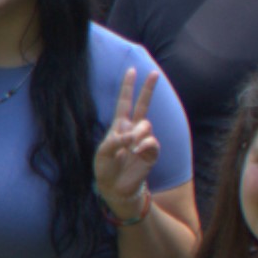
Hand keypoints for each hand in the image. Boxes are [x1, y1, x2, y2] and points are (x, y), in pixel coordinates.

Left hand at [94, 71, 158, 215]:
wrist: (115, 187)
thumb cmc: (105, 168)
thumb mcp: (103, 152)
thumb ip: (116, 140)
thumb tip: (133, 136)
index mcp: (118, 125)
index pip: (124, 102)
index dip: (128, 87)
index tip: (132, 70)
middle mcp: (132, 130)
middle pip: (142, 105)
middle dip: (148, 89)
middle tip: (154, 73)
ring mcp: (143, 140)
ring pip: (146, 125)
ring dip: (137, 134)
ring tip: (130, 147)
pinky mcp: (151, 153)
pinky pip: (152, 142)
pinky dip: (144, 145)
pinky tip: (138, 152)